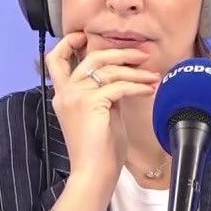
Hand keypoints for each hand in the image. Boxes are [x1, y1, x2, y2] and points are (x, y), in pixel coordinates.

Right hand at [44, 32, 160, 184]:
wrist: (94, 173)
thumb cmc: (99, 150)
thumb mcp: (100, 115)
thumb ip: (104, 95)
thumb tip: (122, 79)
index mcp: (63, 95)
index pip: (56, 59)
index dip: (69, 43)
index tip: (88, 36)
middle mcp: (66, 92)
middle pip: (91, 57)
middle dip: (121, 53)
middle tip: (143, 54)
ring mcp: (76, 97)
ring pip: (109, 70)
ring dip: (136, 71)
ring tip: (153, 76)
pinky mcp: (91, 103)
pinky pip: (119, 86)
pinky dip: (138, 86)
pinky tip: (149, 89)